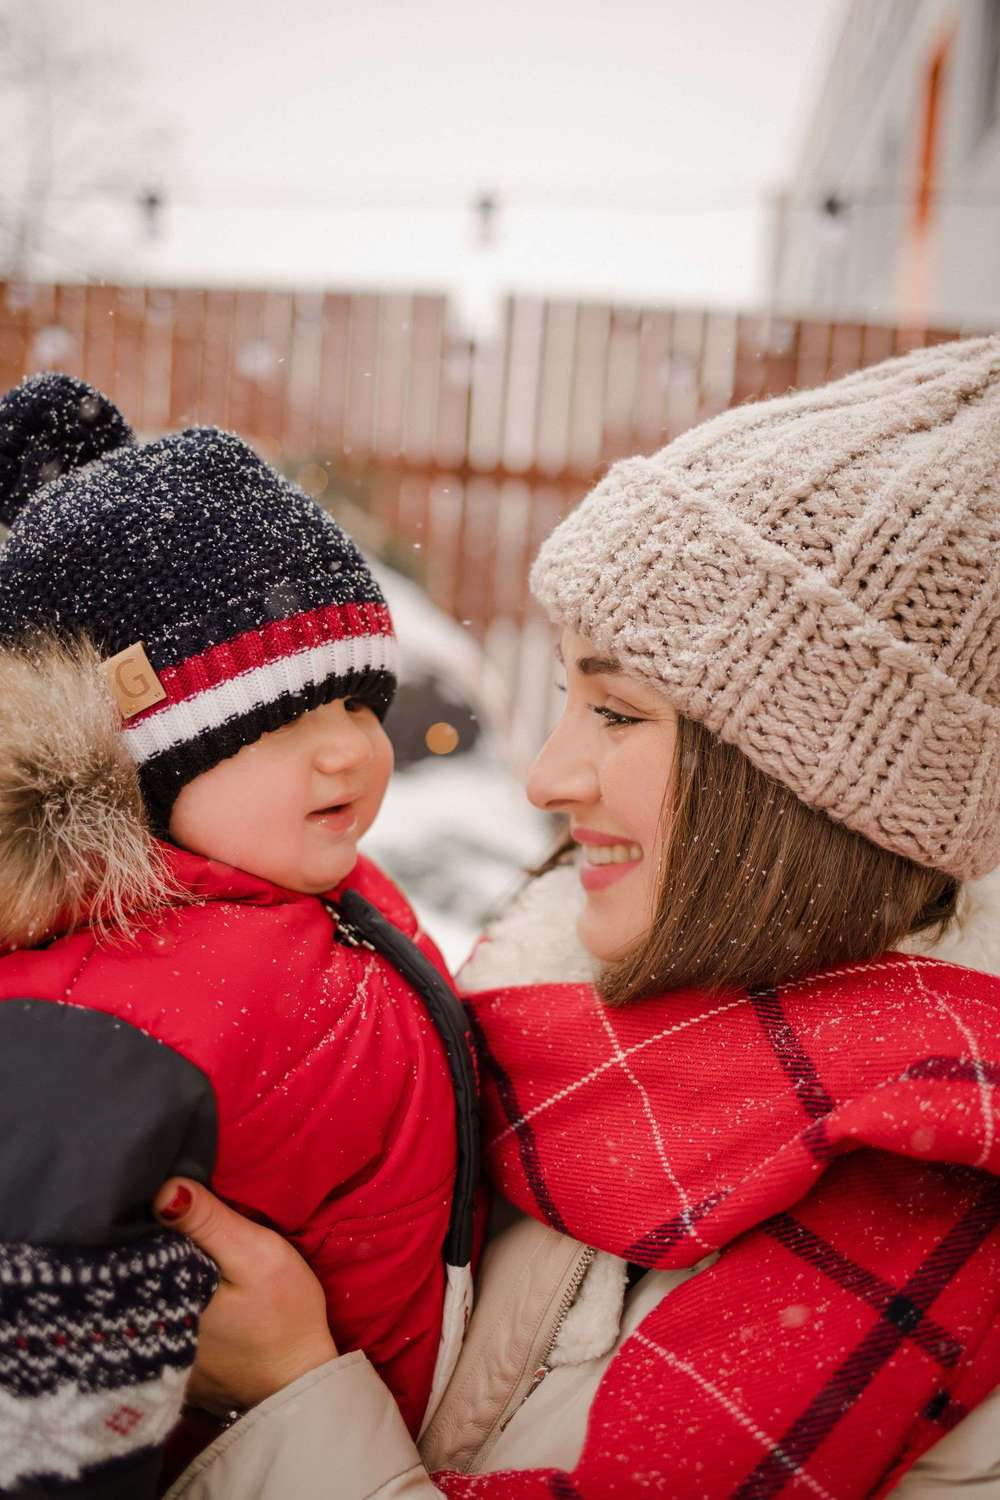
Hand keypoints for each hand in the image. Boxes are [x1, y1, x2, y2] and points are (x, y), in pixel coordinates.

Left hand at [154, 1178, 337, 1414]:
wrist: (300, 1382)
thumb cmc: (283, 1315)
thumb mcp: (255, 1256)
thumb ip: (209, 1222)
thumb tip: (163, 1189)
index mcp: (161, 1297)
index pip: (135, 1244)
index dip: (146, 1215)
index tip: (158, 1187)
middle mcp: (146, 1328)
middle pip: (138, 1269)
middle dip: (148, 1240)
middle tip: (167, 1209)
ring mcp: (155, 1351)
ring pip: (146, 1292)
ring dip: (155, 1269)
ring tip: (168, 1238)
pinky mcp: (171, 1362)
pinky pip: (156, 1316)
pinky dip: (166, 1296)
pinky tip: (180, 1282)